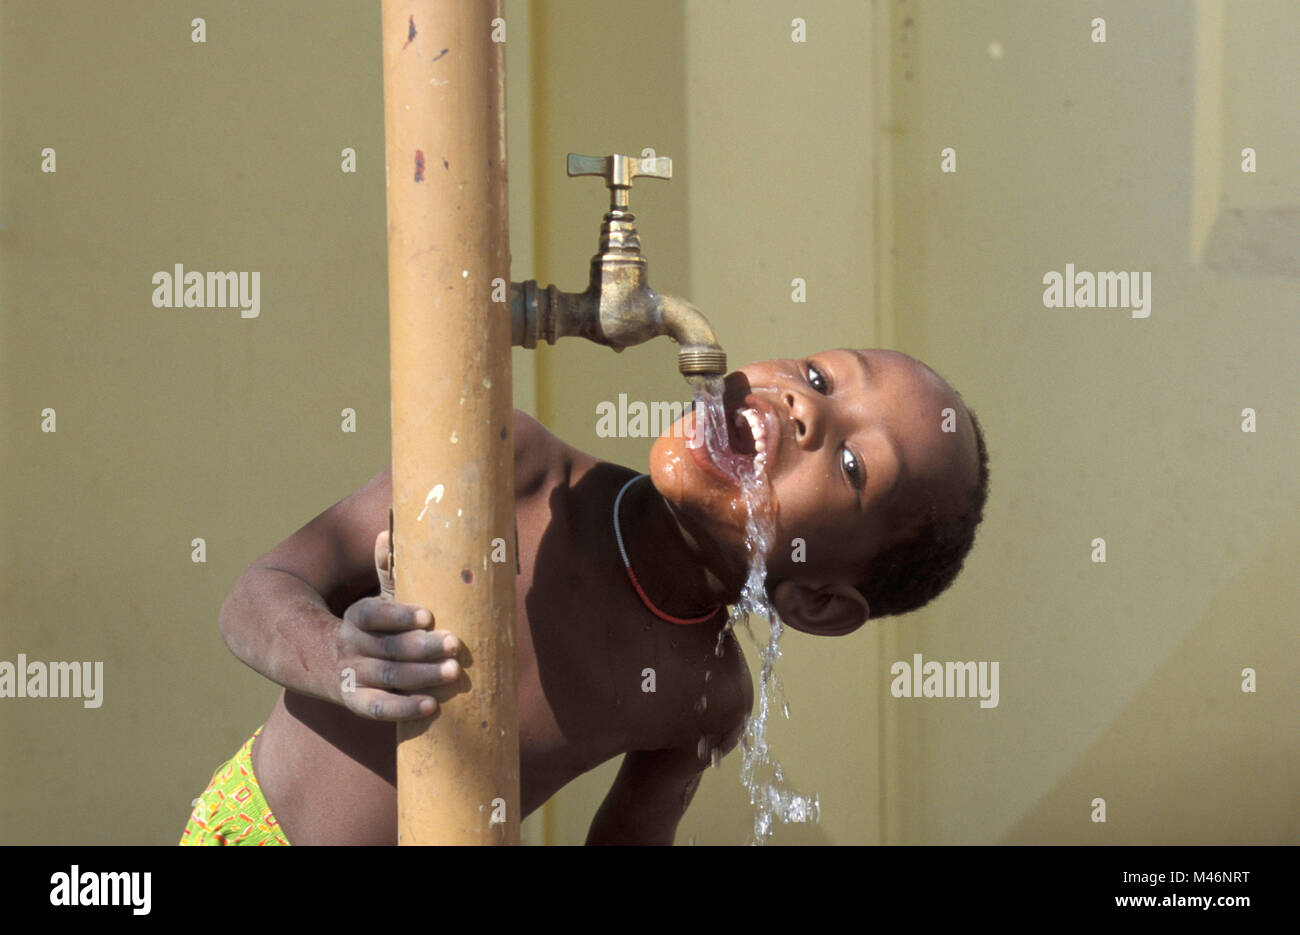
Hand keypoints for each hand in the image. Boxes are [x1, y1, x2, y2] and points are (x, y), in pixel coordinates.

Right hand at [333, 529, 459, 719]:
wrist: (325, 662)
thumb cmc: (369, 626)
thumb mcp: (376, 598)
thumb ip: (386, 570)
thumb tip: (388, 530)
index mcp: (356, 617)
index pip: (372, 614)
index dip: (398, 615)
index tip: (427, 615)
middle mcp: (352, 646)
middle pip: (387, 648)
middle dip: (422, 647)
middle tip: (456, 644)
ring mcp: (354, 677)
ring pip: (388, 677)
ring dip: (421, 675)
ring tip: (453, 671)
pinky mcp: (358, 703)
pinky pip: (378, 709)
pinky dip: (404, 709)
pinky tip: (431, 706)